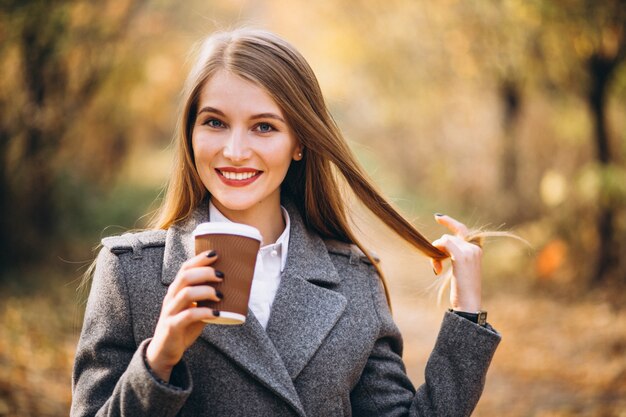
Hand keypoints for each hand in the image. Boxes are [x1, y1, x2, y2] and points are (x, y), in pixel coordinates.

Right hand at [146, 250, 222, 381]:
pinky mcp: (172, 326)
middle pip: (185, 277)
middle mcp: (171, 297)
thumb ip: (207, 298)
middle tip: (222, 276)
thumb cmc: (184, 326)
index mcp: (176, 290)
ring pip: (185, 294)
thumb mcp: (195, 308)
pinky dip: (204, 312)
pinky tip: (216, 313)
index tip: (215, 253)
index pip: (185, 268)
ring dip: (206, 291)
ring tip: (220, 295)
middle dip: (205, 272)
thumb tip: (233, 288)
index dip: (199, 259)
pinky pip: (187, 316)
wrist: (165, 351)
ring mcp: (170, 311)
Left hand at [431, 214, 481, 311]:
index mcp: (477, 250)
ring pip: (446, 240)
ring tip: (437, 268)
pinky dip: (437, 251)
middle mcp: (475, 248)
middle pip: (452, 235)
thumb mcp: (460, 270)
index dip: (450, 222)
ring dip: (436, 252)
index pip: (463, 231)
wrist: (469, 303)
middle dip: (444, 232)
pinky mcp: (462, 256)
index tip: (438, 217)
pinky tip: (436, 266)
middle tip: (436, 228)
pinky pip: (444, 243)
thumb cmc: (463, 289)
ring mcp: (469, 251)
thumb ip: (455, 256)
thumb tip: (439, 247)